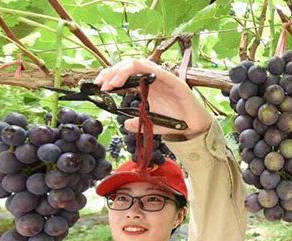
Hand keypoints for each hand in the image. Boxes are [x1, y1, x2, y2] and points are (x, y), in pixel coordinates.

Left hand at [94, 59, 212, 137]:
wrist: (193, 126)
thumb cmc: (175, 121)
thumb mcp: (150, 122)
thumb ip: (137, 122)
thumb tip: (125, 124)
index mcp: (148, 84)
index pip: (126, 73)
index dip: (111, 75)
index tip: (98, 84)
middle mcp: (154, 77)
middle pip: (129, 65)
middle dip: (112, 72)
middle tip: (100, 83)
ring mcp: (163, 77)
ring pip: (139, 63)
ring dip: (122, 70)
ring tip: (110, 83)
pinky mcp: (172, 79)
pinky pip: (154, 69)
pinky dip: (139, 70)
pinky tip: (128, 78)